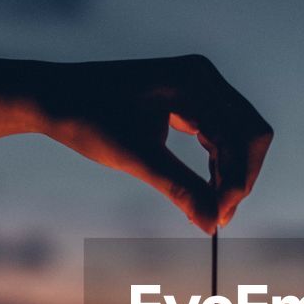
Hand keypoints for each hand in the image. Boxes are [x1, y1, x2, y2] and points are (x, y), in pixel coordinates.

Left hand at [45, 54, 272, 232]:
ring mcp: (197, 87)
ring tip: (211, 210)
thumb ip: (181, 189)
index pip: (242, 135)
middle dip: (240, 177)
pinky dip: (216, 164)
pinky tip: (204, 191)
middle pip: (249, 133)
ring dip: (230, 174)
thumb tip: (212, 225)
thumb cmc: (88, 118)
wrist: (53, 97)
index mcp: (196, 81)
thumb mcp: (138, 158)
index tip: (220, 216)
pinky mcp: (188, 101)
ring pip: (237, 136)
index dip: (238, 180)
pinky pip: (218, 134)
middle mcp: (204, 78)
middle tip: (219, 216)